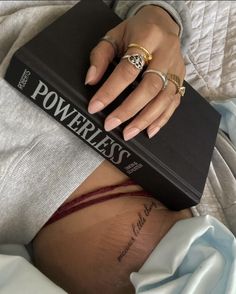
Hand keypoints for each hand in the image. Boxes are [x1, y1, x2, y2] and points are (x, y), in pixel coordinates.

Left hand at [85, 5, 185, 139]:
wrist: (163, 23)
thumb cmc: (135, 31)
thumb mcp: (114, 36)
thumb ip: (100, 57)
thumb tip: (91, 81)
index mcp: (148, 37)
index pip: (128, 70)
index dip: (110, 90)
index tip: (95, 107)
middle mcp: (166, 54)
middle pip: (150, 87)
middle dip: (129, 109)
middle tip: (111, 124)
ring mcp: (176, 68)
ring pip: (164, 98)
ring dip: (145, 119)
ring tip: (128, 133)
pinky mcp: (181, 79)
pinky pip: (174, 103)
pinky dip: (162, 119)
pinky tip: (149, 131)